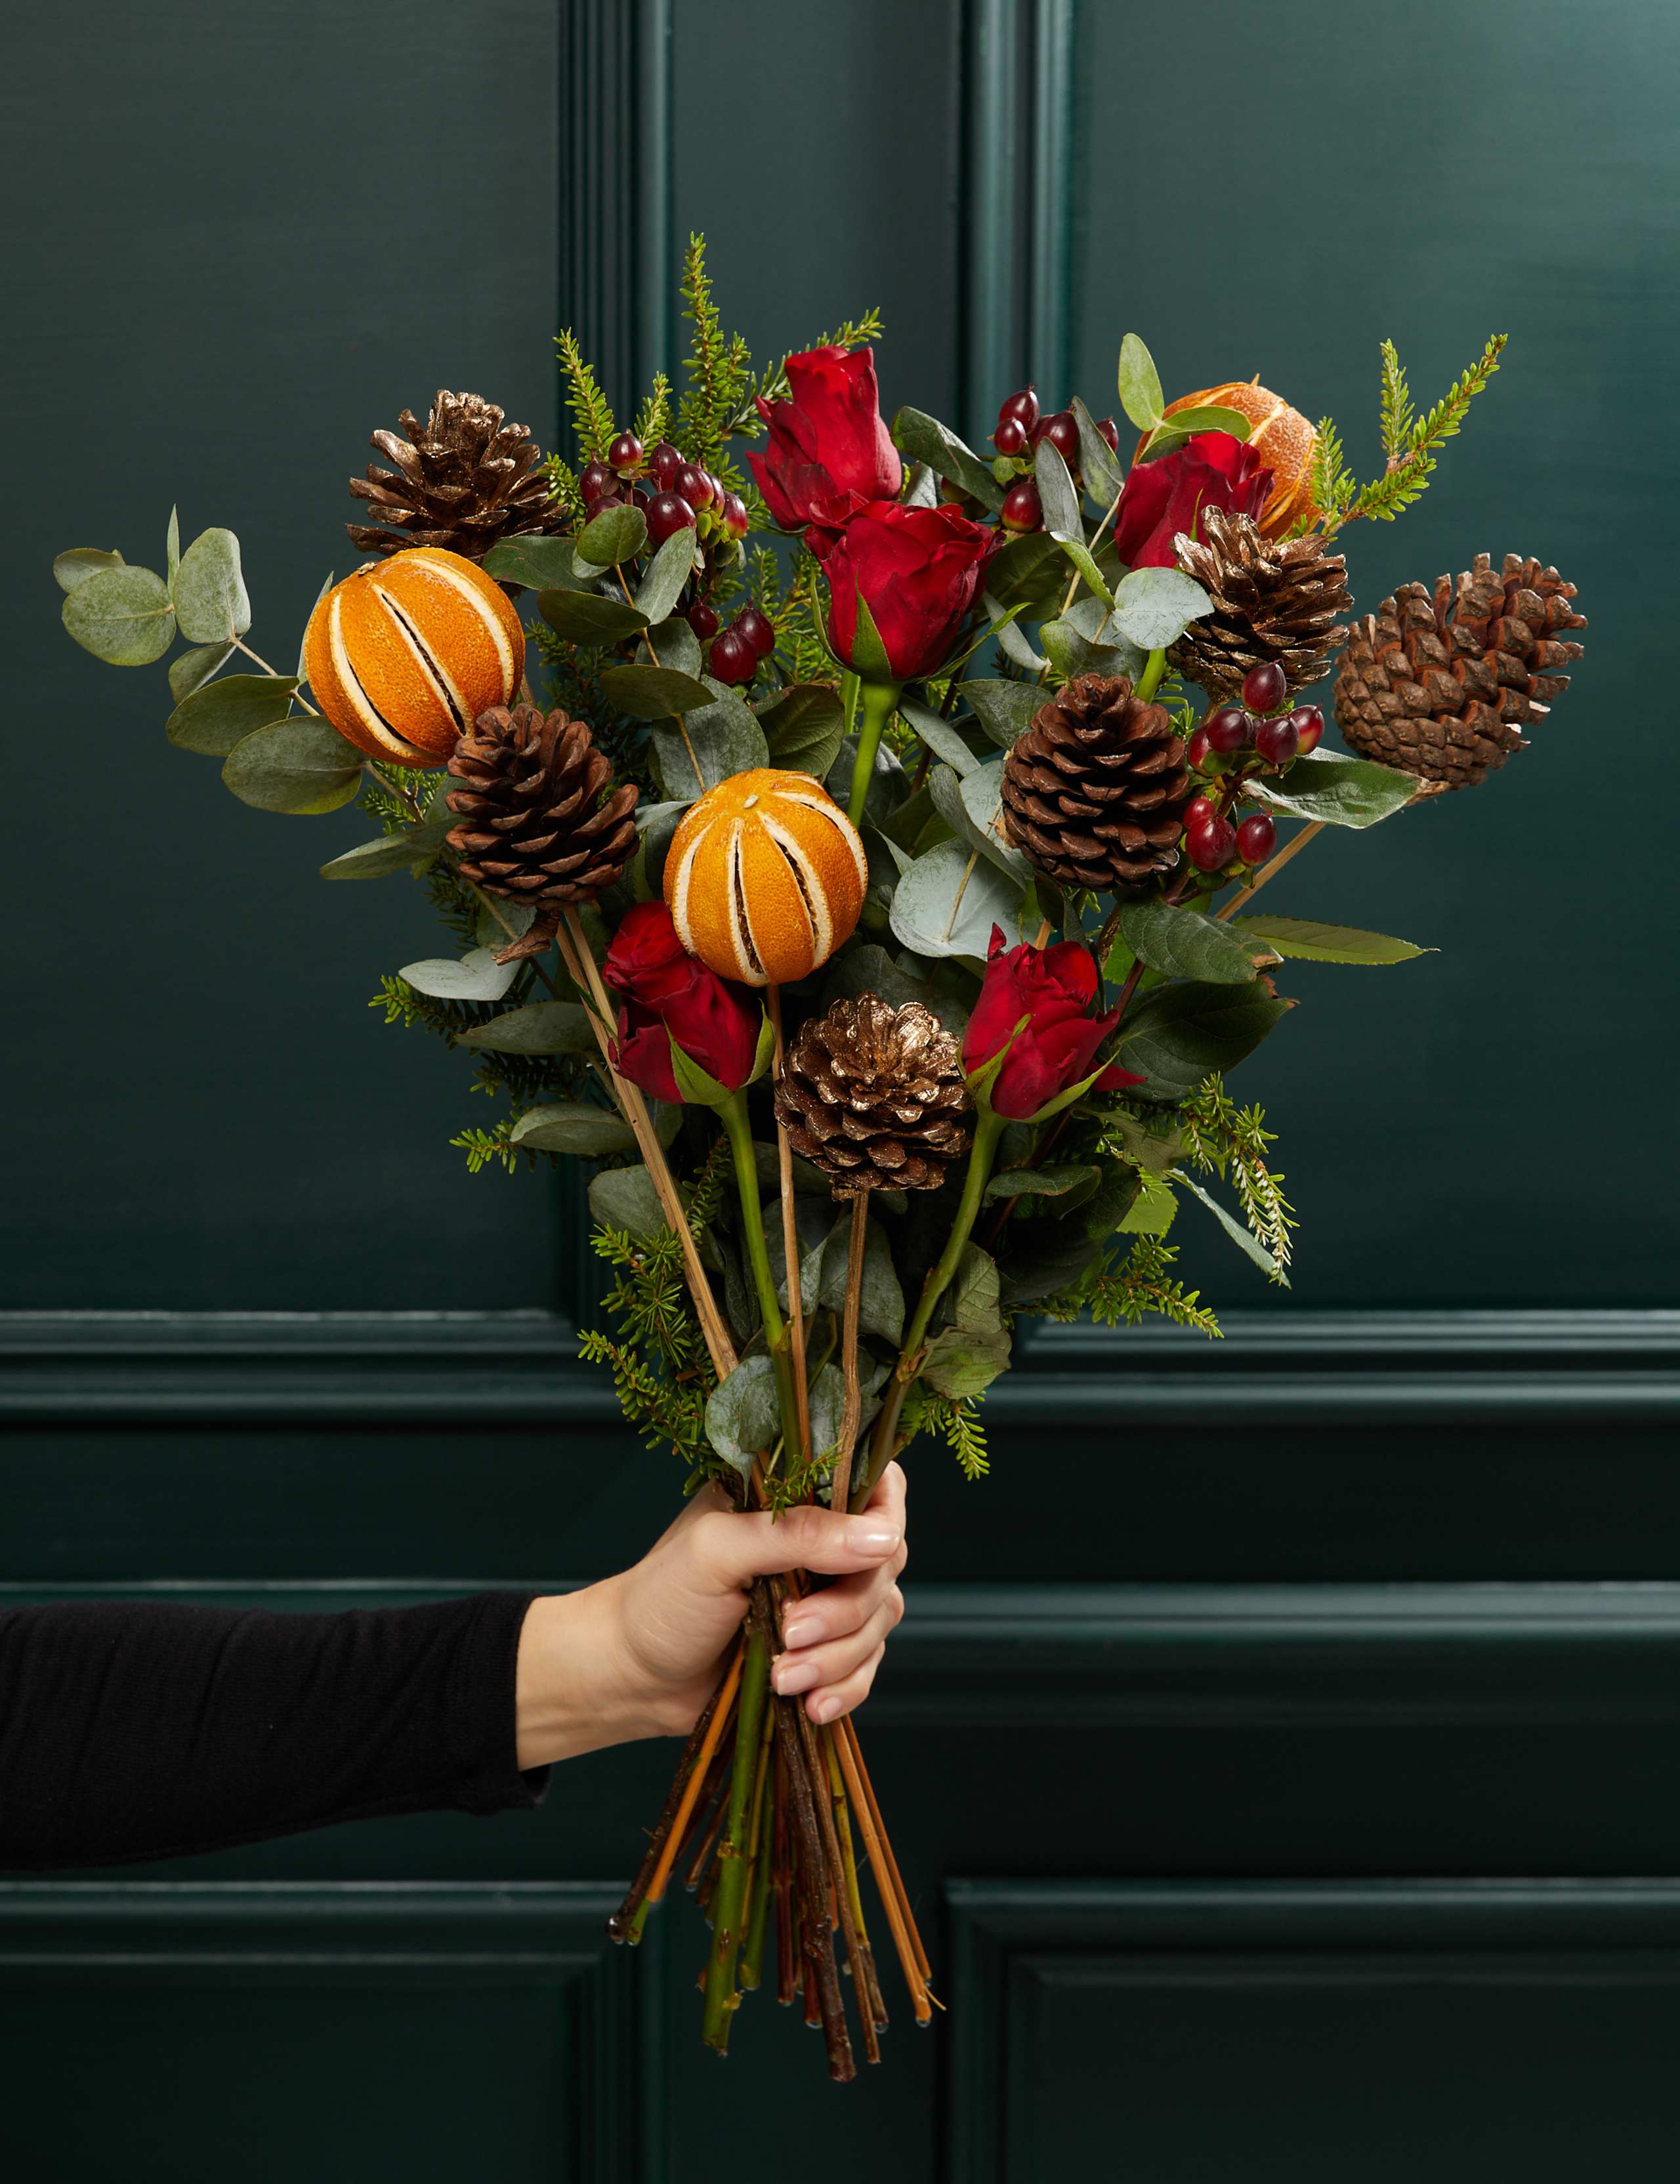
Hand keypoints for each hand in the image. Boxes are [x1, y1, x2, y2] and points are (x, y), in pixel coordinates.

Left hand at [515, 1463, 907, 1767]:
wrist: (631, 1676)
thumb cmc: (659, 1599)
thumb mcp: (719, 1550)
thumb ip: (797, 1534)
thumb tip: (882, 1537)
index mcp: (792, 1497)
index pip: (875, 1487)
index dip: (886, 1519)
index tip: (866, 1558)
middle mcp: (817, 1543)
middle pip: (883, 1565)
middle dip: (844, 1610)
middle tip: (790, 1631)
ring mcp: (824, 1598)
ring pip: (878, 1622)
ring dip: (835, 1658)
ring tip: (781, 1677)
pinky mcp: (823, 1651)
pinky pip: (866, 1669)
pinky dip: (844, 1690)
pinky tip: (809, 1705)